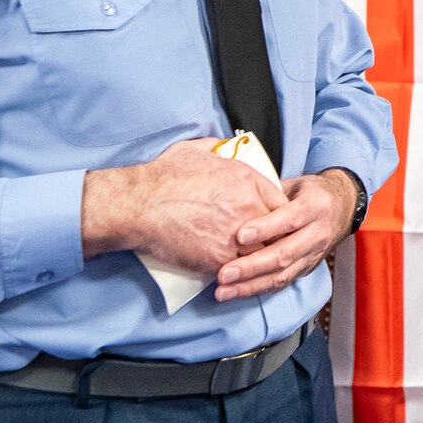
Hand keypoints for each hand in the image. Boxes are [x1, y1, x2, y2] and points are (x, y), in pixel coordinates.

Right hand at [82, 137, 286, 271]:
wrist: (140, 205)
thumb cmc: (163, 177)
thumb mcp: (195, 150)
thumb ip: (217, 149)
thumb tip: (223, 147)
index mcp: (248, 180)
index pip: (282, 203)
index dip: (279, 215)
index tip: (273, 223)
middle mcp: (249, 207)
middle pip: (278, 231)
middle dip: (274, 238)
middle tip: (267, 246)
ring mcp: (237, 235)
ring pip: (262, 253)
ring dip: (258, 259)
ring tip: (254, 264)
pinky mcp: (220, 259)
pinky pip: (240, 270)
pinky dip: (238, 273)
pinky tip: (235, 274)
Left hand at [211, 170, 356, 301]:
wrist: (342, 208)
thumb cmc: (311, 193)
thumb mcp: (295, 185)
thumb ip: (270, 194)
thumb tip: (236, 198)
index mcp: (315, 206)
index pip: (291, 219)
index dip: (266, 229)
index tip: (239, 236)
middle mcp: (318, 233)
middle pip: (286, 253)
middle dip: (252, 266)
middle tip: (224, 273)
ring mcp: (314, 254)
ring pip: (283, 274)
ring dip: (251, 285)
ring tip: (224, 290)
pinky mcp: (307, 268)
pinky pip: (283, 282)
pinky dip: (258, 289)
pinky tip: (237, 292)